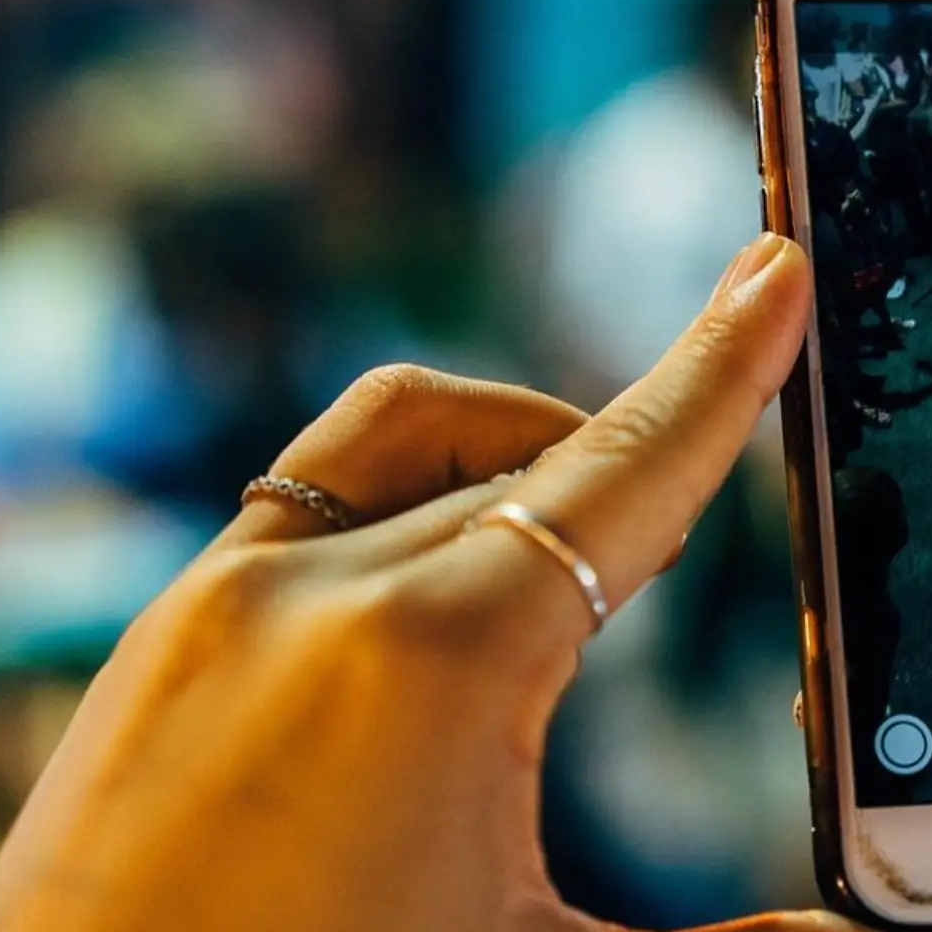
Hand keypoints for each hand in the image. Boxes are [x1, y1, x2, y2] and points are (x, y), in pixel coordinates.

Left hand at [0, 235, 931, 931]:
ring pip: (407, 442)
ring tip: (580, 551)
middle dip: (640, 454)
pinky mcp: (155, 641)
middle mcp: (312, 592)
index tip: (776, 271)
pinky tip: (430, 604)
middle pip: (538, 457)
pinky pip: (308, 495)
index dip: (724, 368)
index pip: (628, 468)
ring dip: (515, 454)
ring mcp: (213, 605)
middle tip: (715, 489)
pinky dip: (405, 504)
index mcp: (433, 660)